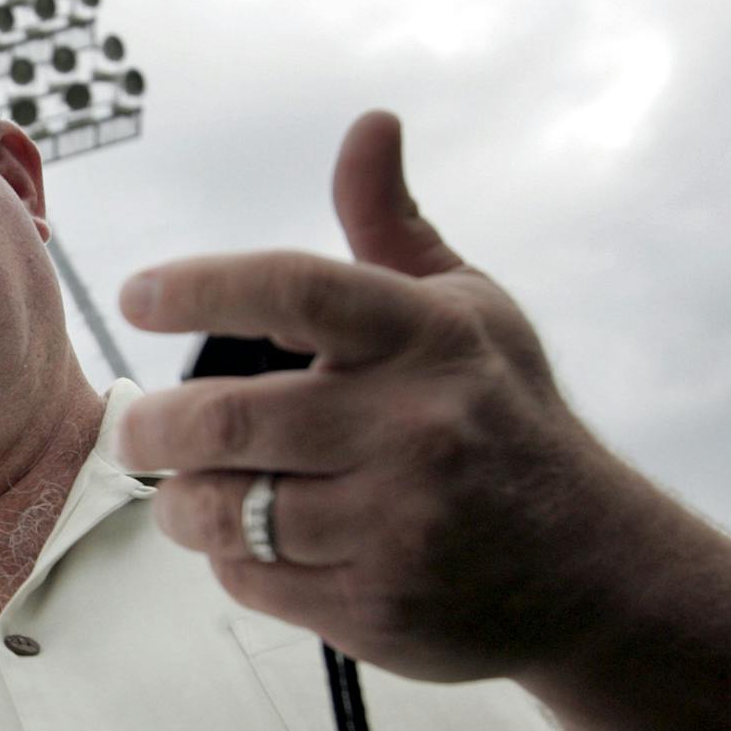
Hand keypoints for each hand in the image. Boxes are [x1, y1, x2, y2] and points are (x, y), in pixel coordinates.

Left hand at [116, 110, 642, 680]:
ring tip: (186, 490)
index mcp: (428, 338)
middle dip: (154, 427)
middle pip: (230, 422)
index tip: (138, 295)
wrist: (594, 570)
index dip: (201, 286)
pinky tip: (251, 542)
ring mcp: (395, 526)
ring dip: (184, 503)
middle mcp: (412, 429)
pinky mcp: (377, 607)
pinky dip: (230, 561)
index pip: (294, 291)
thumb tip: (368, 123)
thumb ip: (392, 228)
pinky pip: (253, 580)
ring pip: (227, 512)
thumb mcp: (469, 312)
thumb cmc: (507, 420)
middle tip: (136, 427)